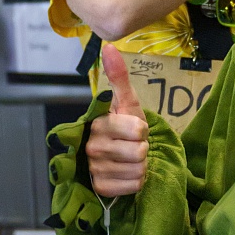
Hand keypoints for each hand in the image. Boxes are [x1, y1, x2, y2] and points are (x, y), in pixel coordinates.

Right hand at [86, 44, 149, 197]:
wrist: (122, 156)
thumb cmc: (126, 127)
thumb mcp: (127, 102)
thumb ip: (118, 76)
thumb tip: (108, 46)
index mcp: (98, 124)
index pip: (137, 129)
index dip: (142, 130)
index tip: (134, 129)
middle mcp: (91, 146)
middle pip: (139, 151)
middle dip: (143, 149)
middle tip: (133, 146)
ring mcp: (95, 169)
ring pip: (138, 169)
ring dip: (140, 165)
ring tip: (130, 160)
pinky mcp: (101, 188)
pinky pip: (134, 185)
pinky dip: (136, 181)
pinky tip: (126, 174)